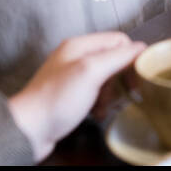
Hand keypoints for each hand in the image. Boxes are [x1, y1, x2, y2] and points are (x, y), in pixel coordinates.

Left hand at [6, 32, 145, 161]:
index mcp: (80, 46)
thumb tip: (141, 48)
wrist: (29, 129)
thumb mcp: (91, 72)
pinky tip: (96, 113)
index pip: (118, 40)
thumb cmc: (56, 100)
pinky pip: (95, 93)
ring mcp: (72, 76)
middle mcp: (76, 57)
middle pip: (113, 59)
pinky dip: (100, 103)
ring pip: (106, 78)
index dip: (131, 57)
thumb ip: (117, 57)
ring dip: (110, 94)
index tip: (137, 76)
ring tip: (103, 106)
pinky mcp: (70, 95)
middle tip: (122, 94)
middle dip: (120, 79)